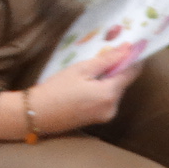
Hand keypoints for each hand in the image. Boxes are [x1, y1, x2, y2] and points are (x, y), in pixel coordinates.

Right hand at [0, 45, 140, 139]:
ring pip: (114, 91)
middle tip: (105, 55)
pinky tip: (87, 84)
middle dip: (117, 69)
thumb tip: (127, 49)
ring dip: (109, 80)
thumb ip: (107, 60)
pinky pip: (106, 100)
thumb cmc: (56, 89)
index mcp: (110, 94)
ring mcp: (105, 116)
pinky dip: (102, 90)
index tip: (132, 47)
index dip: (133, 58)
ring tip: (91, 71)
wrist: (35, 114)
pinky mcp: (97, 120)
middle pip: (123, 83)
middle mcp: (112, 108)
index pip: (132, 73)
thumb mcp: (81, 70)